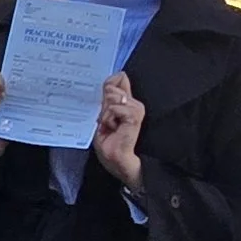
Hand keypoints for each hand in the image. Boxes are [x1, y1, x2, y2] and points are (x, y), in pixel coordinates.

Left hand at [94, 72, 144, 194]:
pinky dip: (109, 118)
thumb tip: (113, 80)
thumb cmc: (110, 143)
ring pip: (113, 97)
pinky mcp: (135, 116)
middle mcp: (134, 103)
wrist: (116, 160)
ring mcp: (136, 108)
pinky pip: (115, 108)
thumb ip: (109, 99)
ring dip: (106, 114)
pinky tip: (113, 129)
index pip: (119, 79)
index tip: (103, 98)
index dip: (108, 83)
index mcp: (127, 102)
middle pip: (112, 87)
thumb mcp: (105, 117)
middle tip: (107, 122)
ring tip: (111, 126)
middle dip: (104, 105)